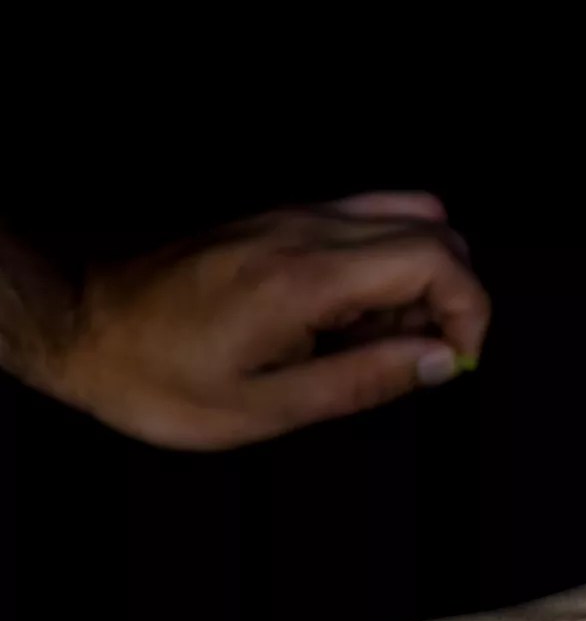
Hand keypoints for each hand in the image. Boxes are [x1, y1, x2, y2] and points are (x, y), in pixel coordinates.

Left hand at [28, 191, 488, 448]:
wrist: (81, 330)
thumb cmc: (161, 379)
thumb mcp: (268, 408)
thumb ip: (367, 380)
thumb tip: (443, 362)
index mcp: (307, 279)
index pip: (436, 259)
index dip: (470, 311)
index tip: (455, 359)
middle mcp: (307, 231)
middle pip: (435, 226)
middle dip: (454, 293)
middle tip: (421, 353)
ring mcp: (293, 217)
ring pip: (407, 212)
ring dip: (421, 275)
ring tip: (383, 336)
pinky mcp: (281, 220)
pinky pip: (366, 221)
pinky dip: (386, 264)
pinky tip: (349, 317)